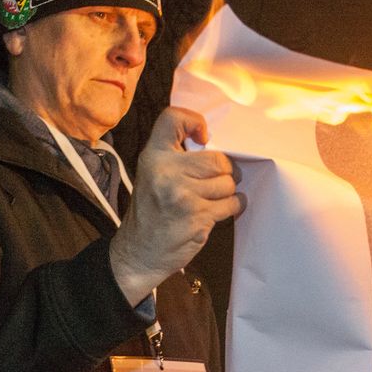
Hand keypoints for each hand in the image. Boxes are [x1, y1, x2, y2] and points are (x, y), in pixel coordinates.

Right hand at [109, 108, 242, 304]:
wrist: (139, 253)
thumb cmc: (151, 212)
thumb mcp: (152, 175)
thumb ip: (175, 156)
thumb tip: (214, 143)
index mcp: (153, 156)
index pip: (173, 118)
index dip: (195, 121)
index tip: (204, 138)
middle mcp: (166, 172)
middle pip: (218, 158)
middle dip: (225, 170)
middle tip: (217, 179)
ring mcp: (183, 195)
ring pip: (228, 182)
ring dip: (227, 191)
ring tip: (213, 198)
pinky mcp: (198, 216)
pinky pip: (231, 203)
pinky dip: (232, 206)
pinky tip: (219, 210)